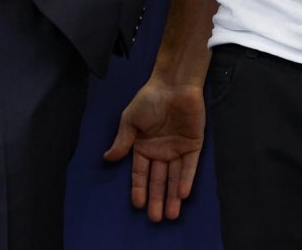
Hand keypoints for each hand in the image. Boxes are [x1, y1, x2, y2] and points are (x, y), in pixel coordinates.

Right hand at [103, 78, 205, 221]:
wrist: (174, 84)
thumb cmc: (149, 99)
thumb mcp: (130, 120)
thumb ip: (122, 141)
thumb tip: (107, 159)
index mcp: (143, 146)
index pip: (140, 173)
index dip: (139, 188)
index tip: (138, 204)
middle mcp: (160, 151)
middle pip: (158, 180)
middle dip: (157, 199)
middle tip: (156, 218)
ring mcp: (178, 149)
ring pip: (175, 177)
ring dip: (173, 196)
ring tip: (171, 214)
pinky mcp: (194, 145)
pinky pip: (190, 166)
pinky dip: (186, 180)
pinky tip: (182, 194)